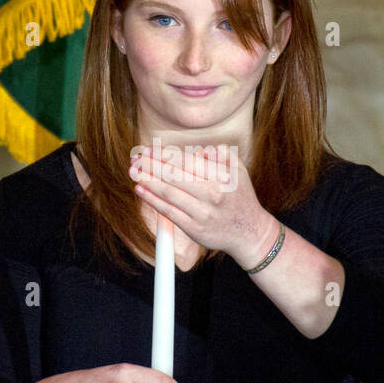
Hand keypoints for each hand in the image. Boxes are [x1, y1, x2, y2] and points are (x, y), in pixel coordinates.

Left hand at [130, 143, 277, 268]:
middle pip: (174, 176)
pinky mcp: (193, 229)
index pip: (187, 161)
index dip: (165, 154)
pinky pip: (169, 212)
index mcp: (221, 177)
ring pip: (169, 193)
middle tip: (135, 158)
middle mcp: (211, 194)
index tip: (150, 150)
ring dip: (148, 180)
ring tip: (134, 171)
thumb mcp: (240, 171)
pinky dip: (152, 200)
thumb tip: (203, 149)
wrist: (249, 233)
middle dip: (151, 165)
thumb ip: (223, 155)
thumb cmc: (241, 199)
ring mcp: (201, 213)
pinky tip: (141, 190)